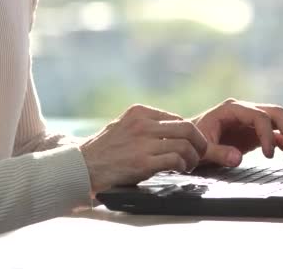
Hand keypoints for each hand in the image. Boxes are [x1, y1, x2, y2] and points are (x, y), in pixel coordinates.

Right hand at [79, 104, 207, 193]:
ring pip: (184, 144)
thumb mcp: (123, 126)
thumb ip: (145, 126)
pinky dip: (181, 166)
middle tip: (200, 153)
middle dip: (199, 142)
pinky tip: (178, 170)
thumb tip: (172, 130)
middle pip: (187, 127)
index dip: (188, 133)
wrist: (82, 166)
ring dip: (192, 157)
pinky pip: (175, 160)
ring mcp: (143, 142)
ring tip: (188, 166)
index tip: (190, 144)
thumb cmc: (103, 150)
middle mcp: (142, 124)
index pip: (176, 118)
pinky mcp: (143, 162)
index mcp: (139, 112)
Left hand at [191, 98, 282, 166]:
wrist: (188, 143)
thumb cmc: (192, 142)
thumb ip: (218, 153)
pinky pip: (276, 134)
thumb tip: (237, 158)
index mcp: (231, 109)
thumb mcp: (202, 149)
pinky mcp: (254, 133)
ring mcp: (251, 121)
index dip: (267, 134)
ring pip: (280, 121)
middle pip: (275, 113)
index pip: (259, 116)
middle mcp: (244, 111)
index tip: (268, 154)